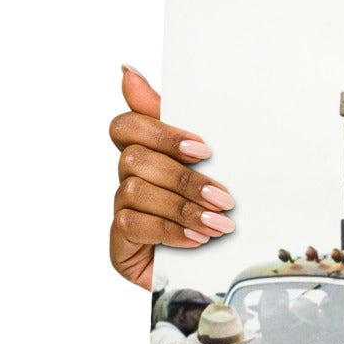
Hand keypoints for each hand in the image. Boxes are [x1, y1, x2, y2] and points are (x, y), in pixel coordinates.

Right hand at [109, 66, 233, 290]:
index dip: (160, 132)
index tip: (202, 149)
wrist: (219, 273)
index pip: (127, 125)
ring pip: (135, 191)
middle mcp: (128, 180)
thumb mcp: (209, 165)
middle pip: (134, 159)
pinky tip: (197, 239)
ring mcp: (122, 211)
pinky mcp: (119, 244)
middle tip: (224, 197)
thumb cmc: (214, 212)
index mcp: (148, 154)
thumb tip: (127, 70)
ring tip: (219, 223)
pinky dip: (170, 231)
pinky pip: (133, 225)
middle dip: (183, 177)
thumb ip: (178, 121)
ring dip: (182, 207)